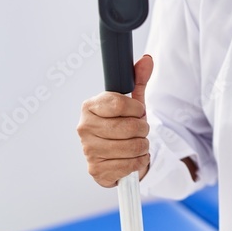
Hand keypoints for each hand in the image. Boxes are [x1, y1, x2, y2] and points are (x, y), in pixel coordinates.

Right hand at [76, 54, 152, 187]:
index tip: (138, 111)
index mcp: (89, 107)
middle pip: (129, 127)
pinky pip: (130, 165)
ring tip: (137, 143)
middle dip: (143, 129)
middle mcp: (84, 128)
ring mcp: (88, 151)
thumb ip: (138, 81)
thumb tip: (147, 59)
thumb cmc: (124, 126)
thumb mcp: (132, 104)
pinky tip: (132, 158)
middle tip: (140, 130)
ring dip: (143, 146)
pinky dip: (139, 161)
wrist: (119, 157)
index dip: (137, 109)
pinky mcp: (96, 171)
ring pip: (133, 147)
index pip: (119, 103)